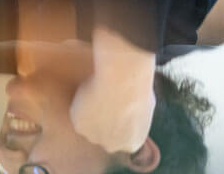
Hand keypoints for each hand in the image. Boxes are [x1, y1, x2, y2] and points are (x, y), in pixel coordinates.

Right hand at [70, 25, 156, 153]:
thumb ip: (139, 109)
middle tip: (102, 97)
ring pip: (89, 123)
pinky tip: (86, 89)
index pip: (122, 136)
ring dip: (89, 110)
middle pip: (104, 133)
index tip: (113, 105)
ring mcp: (96, 137)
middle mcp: (114, 145)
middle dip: (102, 117)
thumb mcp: (146, 101)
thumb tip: (139, 103)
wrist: (122, 78)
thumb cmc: (138, 86)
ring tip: (94, 90)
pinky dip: (79, 103)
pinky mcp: (79, 124)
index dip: (117, 119)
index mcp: (133, 141)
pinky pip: (77, 114)